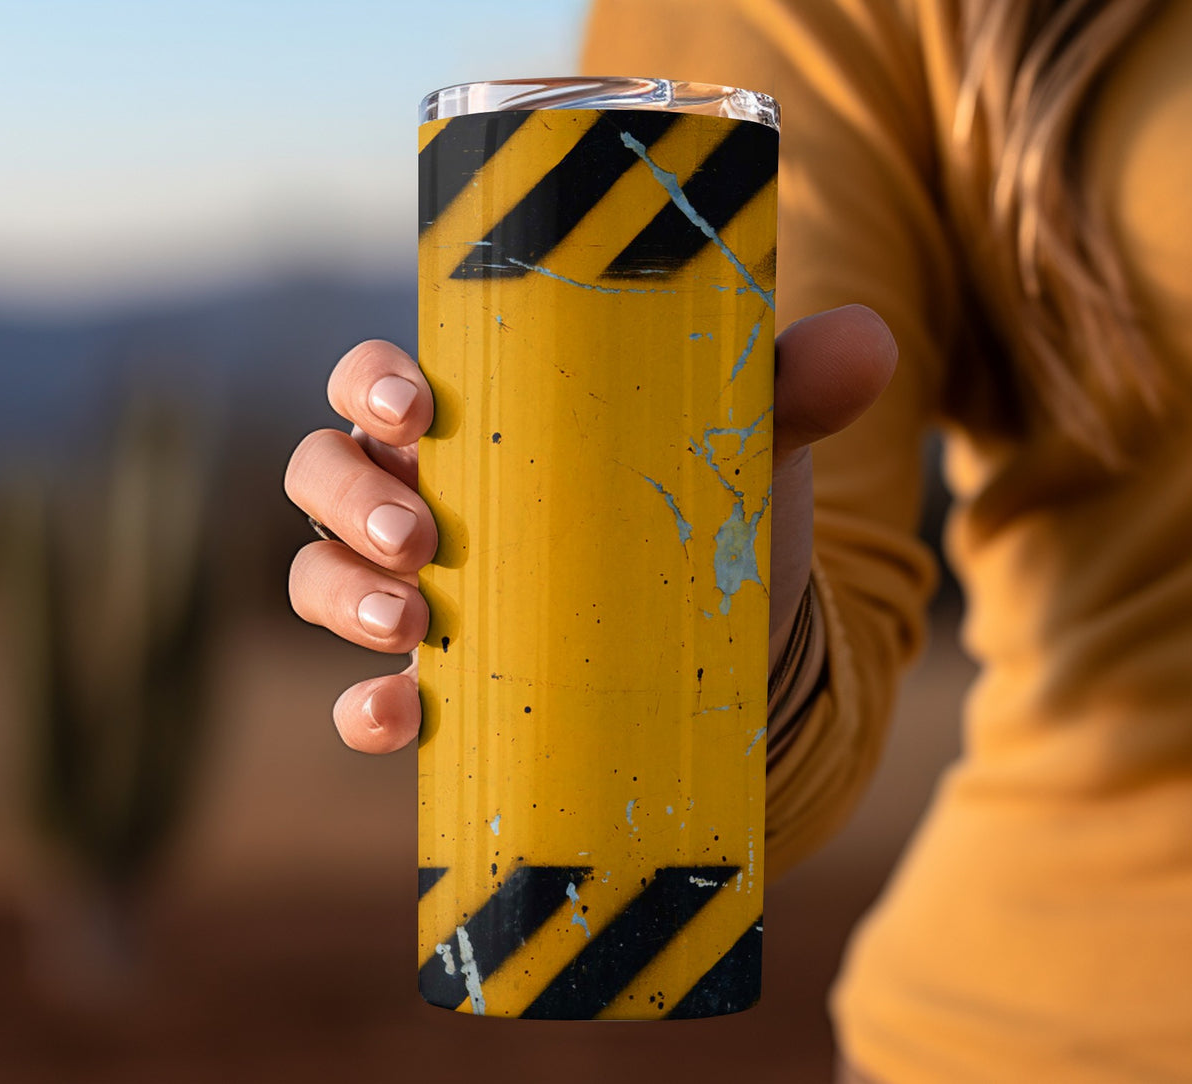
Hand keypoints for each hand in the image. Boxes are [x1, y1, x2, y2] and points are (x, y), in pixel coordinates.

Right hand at [285, 306, 896, 754]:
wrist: (735, 649)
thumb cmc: (709, 519)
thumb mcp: (743, 453)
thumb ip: (788, 392)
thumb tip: (872, 343)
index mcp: (479, 422)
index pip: (381, 379)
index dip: (369, 382)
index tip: (413, 405)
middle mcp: (427, 498)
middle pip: (327, 471)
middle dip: (352, 498)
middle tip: (421, 538)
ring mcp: (420, 595)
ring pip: (318, 575)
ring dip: (339, 594)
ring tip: (412, 623)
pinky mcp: (439, 684)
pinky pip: (367, 696)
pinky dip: (367, 709)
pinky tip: (398, 717)